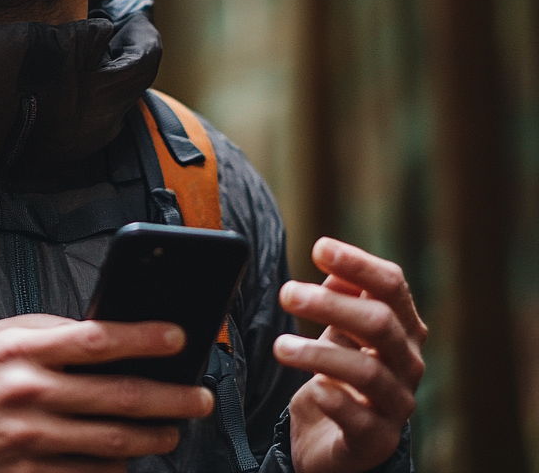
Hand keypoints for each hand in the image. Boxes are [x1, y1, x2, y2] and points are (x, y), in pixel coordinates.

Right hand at [0, 313, 213, 472]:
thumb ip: (48, 331)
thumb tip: (106, 333)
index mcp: (21, 349)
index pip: (95, 339)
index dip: (141, 337)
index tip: (177, 336)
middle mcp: (28, 392)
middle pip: (117, 395)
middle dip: (169, 396)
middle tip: (199, 396)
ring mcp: (31, 439)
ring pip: (113, 440)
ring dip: (154, 436)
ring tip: (173, 429)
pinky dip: (118, 465)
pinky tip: (129, 455)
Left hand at [273, 238, 426, 472]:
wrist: (336, 437)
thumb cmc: (339, 370)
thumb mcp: (338, 327)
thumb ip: (340, 292)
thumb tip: (329, 254)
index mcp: (402, 326)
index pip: (392, 285)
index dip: (359, 264)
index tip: (319, 248)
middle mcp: (408, 362)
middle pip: (380, 322)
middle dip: (330, 304)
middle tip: (286, 294)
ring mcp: (397, 403)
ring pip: (367, 371)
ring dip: (318, 353)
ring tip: (280, 346)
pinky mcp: (378, 441)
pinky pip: (361, 420)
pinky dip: (335, 400)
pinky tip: (313, 389)